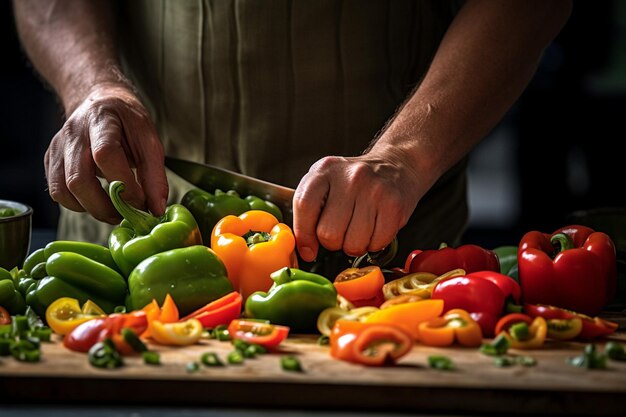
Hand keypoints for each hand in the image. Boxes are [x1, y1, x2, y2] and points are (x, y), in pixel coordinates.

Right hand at [44, 83, 167, 222]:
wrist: (100, 103)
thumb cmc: (127, 122)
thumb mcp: (149, 140)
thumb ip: (155, 175)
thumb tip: (157, 209)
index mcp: (101, 119)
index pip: (105, 154)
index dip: (124, 184)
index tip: (142, 202)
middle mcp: (73, 132)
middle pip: (78, 179)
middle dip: (104, 206)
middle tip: (126, 215)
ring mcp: (57, 147)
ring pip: (63, 190)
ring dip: (91, 209)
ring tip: (114, 211)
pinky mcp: (51, 161)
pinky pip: (58, 192)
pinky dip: (78, 205)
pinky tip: (97, 200)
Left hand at [293, 148, 428, 261]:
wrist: (396, 166)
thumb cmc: (356, 181)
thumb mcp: (326, 184)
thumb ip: (310, 210)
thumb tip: (305, 250)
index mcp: (325, 170)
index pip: (304, 205)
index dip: (304, 235)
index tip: (309, 250)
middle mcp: (349, 177)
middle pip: (328, 232)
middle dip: (333, 242)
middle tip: (341, 232)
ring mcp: (373, 190)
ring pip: (353, 243)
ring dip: (354, 246)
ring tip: (359, 230)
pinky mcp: (393, 205)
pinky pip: (376, 243)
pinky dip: (374, 244)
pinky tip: (375, 229)